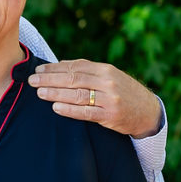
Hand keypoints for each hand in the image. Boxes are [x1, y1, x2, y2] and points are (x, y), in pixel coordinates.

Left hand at [27, 59, 161, 137]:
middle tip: (32, 81)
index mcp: (105, 69)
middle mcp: (107, 82)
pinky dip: (69, 110)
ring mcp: (109, 99)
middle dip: (50, 79)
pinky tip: (55, 108)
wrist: (148, 112)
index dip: (55, 68)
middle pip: (73, 79)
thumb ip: (87, 72)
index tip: (38, 70)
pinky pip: (86, 112)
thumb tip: (59, 66)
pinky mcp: (110, 116)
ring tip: (39, 93)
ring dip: (55, 93)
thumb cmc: (123, 92)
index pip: (75, 66)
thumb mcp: (110, 77)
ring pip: (77, 95)